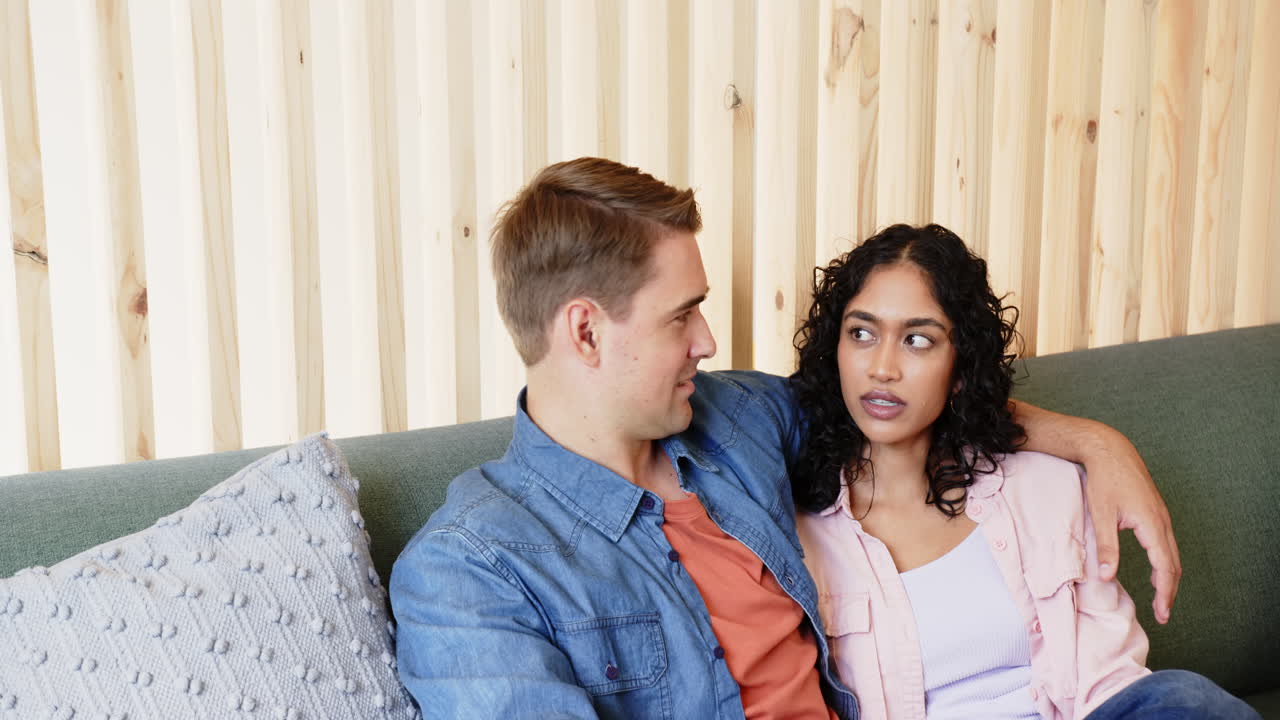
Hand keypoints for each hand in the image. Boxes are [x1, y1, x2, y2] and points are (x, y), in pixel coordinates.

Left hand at [1081, 426, 1180, 623]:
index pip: (1164, 567)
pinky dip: (1165, 561)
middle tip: (1163, 614)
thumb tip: (1107, 577)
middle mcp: (1162, 521)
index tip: (1161, 613)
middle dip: (1170, 590)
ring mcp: (1161, 515)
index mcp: (1151, 524)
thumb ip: (1106, 546)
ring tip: (1161, 598)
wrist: (1110, 449)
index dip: (1164, 592)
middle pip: (1174, 563)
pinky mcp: (1155, 511)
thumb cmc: (1104, 479)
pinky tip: (1155, 570)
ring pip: (1172, 553)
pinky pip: (1166, 542)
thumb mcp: (1100, 513)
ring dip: (1169, 577)